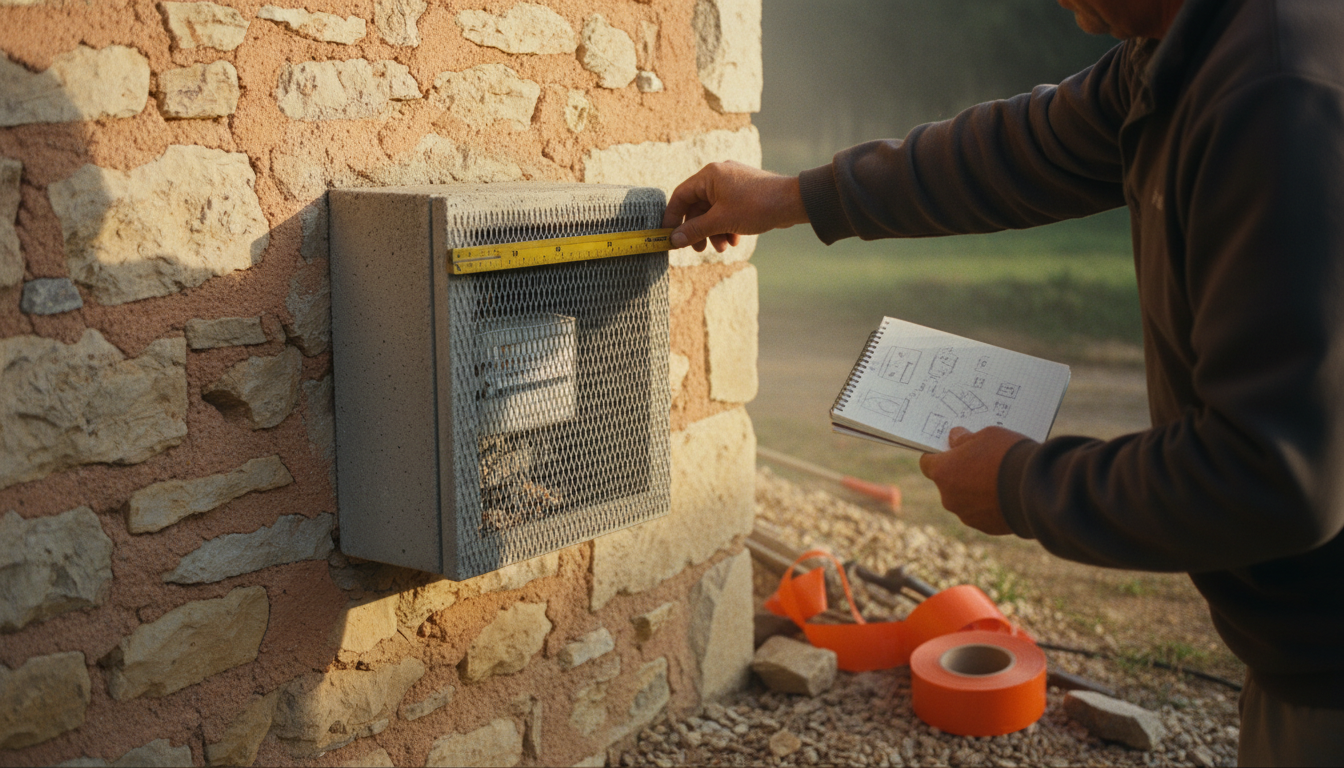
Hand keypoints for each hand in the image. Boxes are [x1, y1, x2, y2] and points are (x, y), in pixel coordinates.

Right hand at [663, 161, 809, 251]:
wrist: (792, 202)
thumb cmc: (756, 206)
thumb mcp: (721, 221)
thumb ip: (695, 230)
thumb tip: (674, 239)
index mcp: (709, 176)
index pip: (680, 196)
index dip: (672, 217)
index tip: (668, 236)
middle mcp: (718, 176)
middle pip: (697, 206)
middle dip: (698, 230)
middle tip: (698, 249)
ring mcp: (732, 184)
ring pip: (713, 212)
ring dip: (714, 232)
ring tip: (723, 247)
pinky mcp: (744, 193)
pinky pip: (727, 211)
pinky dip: (727, 227)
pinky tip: (735, 240)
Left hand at [919, 426, 1028, 535]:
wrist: (1036, 488)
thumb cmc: (1008, 455)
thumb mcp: (986, 435)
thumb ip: (965, 438)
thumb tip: (955, 438)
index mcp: (943, 472)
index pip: (927, 463)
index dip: (939, 456)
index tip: (951, 451)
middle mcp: (949, 497)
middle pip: (948, 483)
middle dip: (961, 474)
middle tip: (982, 463)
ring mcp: (967, 515)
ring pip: (965, 500)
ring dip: (976, 492)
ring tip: (999, 480)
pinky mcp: (986, 527)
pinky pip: (983, 514)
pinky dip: (991, 506)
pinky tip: (1008, 495)